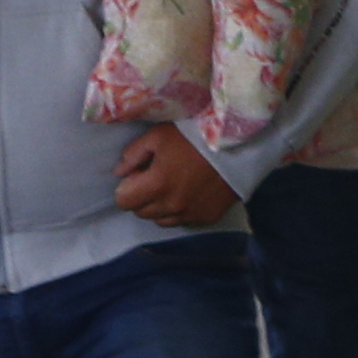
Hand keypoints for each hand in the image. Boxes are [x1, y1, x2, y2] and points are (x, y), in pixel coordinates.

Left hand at [112, 119, 240, 229]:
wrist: (238, 146)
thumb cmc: (194, 136)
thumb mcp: (158, 136)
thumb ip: (133, 154)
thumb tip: (119, 172)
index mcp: (156, 185)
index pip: (123, 201)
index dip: (127, 186)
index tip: (139, 174)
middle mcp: (171, 206)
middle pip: (141, 212)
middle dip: (142, 196)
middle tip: (155, 177)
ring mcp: (189, 214)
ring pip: (160, 220)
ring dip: (159, 206)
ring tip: (172, 185)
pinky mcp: (206, 218)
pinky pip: (182, 221)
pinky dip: (179, 211)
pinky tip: (189, 192)